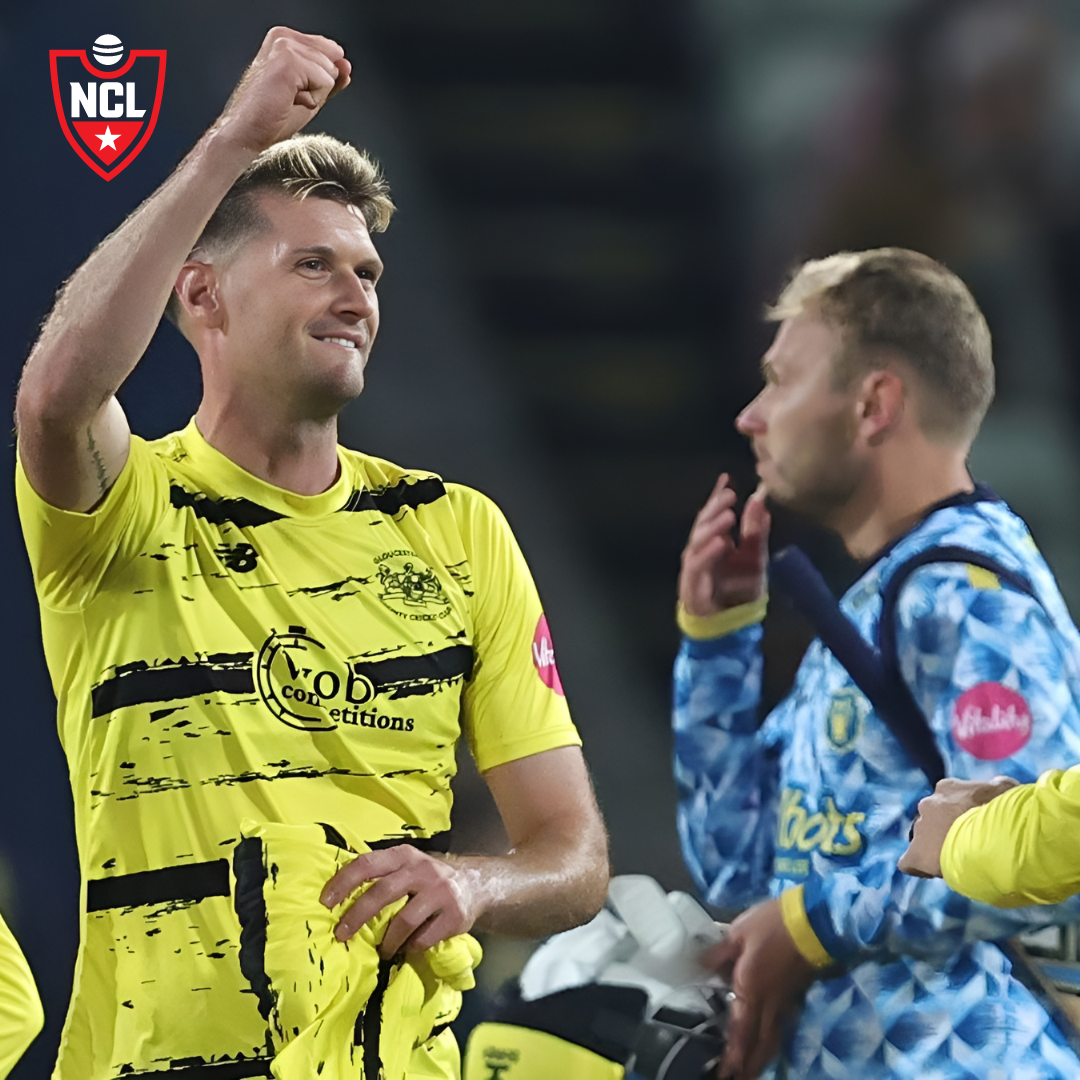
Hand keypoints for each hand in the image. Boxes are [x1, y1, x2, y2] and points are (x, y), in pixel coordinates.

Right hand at [216, 27, 350, 153]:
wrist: (247, 134)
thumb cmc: (271, 119)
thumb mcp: (309, 95)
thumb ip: (329, 78)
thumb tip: (347, 66)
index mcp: (285, 39)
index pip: (332, 53)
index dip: (320, 82)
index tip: (293, 93)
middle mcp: (283, 36)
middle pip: (333, 62)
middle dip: (319, 88)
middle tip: (290, 99)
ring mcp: (284, 45)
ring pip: (330, 73)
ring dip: (314, 95)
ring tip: (287, 101)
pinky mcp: (288, 60)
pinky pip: (325, 82)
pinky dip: (312, 100)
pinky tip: (288, 102)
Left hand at [320, 845, 481, 957]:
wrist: (475, 886)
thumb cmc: (427, 880)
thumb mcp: (406, 867)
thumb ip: (381, 874)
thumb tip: (338, 896)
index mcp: (404, 856)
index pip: (367, 864)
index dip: (344, 882)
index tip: (325, 902)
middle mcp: (422, 870)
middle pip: (382, 892)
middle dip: (357, 916)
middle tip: (341, 934)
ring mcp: (440, 892)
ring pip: (403, 921)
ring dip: (387, 941)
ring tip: (381, 951)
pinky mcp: (454, 916)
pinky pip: (423, 939)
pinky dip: (410, 948)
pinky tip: (407, 949)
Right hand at [679, 475, 769, 616]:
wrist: (730, 626)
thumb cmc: (740, 592)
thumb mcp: (755, 558)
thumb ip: (756, 532)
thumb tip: (760, 501)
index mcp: (714, 541)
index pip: (713, 514)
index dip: (717, 497)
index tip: (727, 479)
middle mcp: (701, 550)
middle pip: (703, 523)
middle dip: (715, 507)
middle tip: (729, 494)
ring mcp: (694, 566)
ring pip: (697, 541)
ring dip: (712, 526)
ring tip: (729, 515)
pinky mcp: (691, 583)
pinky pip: (697, 565)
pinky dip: (708, 553)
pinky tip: (720, 543)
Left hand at [704, 897, 813, 1079]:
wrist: (815, 921)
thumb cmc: (774, 924)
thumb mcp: (739, 932)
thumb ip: (719, 952)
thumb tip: (701, 965)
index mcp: (752, 988)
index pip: (741, 1030)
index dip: (734, 1053)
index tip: (727, 1072)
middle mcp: (771, 1002)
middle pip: (761, 1043)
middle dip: (750, 1065)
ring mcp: (787, 1000)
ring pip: (774, 1037)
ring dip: (762, 1056)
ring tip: (753, 1070)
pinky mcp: (796, 994)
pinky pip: (783, 1025)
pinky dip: (774, 1040)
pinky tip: (770, 1042)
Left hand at [899, 775, 1018, 877]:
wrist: (995, 836)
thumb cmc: (1006, 810)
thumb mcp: (1006, 790)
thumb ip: (997, 787)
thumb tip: (998, 787)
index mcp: (948, 788)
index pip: (949, 801)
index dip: (960, 815)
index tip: (974, 826)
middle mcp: (929, 804)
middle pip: (934, 819)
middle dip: (947, 830)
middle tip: (970, 845)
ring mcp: (921, 828)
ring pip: (925, 839)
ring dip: (938, 848)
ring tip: (960, 862)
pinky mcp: (917, 854)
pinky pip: (911, 862)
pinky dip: (921, 868)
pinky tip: (934, 874)